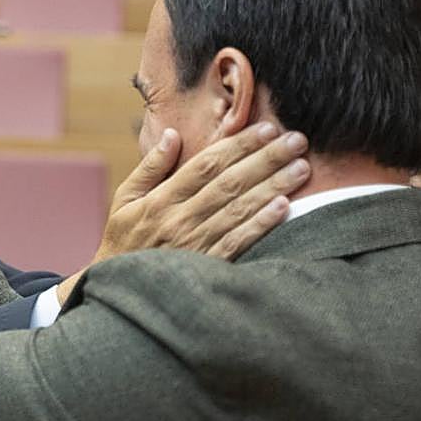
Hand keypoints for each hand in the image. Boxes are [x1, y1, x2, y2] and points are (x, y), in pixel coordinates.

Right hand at [55, 123, 308, 301]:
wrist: (120, 292)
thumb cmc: (123, 240)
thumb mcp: (124, 200)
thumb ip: (149, 168)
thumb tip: (172, 134)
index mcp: (161, 200)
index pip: (206, 165)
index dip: (238, 145)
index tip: (266, 128)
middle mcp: (180, 220)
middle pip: (229, 183)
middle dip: (266, 159)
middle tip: (296, 140)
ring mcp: (195, 245)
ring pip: (239, 210)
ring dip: (272, 187)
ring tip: (300, 168)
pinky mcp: (208, 267)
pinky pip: (238, 243)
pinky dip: (261, 225)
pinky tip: (283, 208)